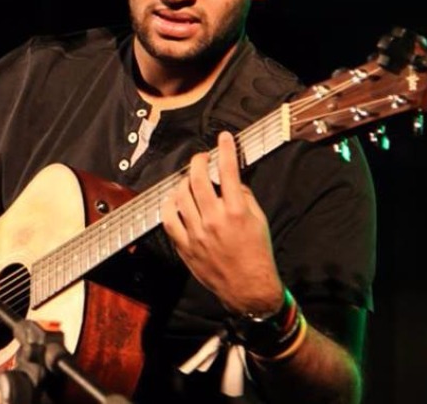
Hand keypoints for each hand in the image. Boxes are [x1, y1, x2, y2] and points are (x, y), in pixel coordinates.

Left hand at [161, 131, 282, 314]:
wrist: (248, 288)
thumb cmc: (257, 253)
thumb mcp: (258, 220)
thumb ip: (244, 196)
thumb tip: (231, 178)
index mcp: (236, 212)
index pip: (229, 171)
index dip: (225, 150)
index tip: (223, 138)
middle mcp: (214, 220)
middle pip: (198, 179)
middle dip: (199, 161)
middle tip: (202, 157)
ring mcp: (197, 233)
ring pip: (181, 196)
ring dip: (184, 181)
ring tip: (190, 179)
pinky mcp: (185, 246)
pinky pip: (168, 219)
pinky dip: (169, 205)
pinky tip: (174, 199)